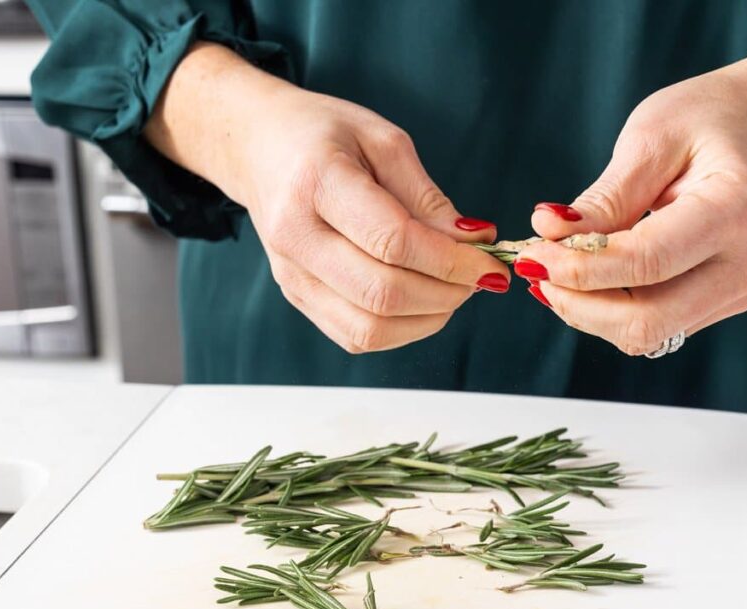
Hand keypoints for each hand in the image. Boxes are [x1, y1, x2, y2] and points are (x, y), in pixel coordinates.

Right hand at [147, 44, 508, 353]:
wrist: (256, 147)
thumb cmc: (323, 134)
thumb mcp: (381, 140)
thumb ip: (427, 196)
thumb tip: (472, 243)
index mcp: (317, 183)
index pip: (393, 241)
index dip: (452, 260)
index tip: (489, 260)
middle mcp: (296, 237)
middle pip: (382, 294)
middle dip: (448, 294)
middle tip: (480, 278)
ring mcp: (291, 274)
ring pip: (370, 329)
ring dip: (428, 318)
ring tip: (455, 290)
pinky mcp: (296, 296)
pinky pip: (355, 336)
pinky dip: (401, 329)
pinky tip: (423, 301)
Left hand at [513, 16, 746, 355]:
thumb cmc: (701, 123)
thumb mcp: (649, 139)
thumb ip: (604, 198)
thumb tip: (547, 233)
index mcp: (736, 209)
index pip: (648, 262)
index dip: (581, 267)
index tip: (531, 255)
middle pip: (647, 319)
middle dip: (577, 302)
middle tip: (534, 268)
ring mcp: (737, 291)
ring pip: (646, 333)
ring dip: (586, 309)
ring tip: (554, 267)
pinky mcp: (721, 305)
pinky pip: (653, 326)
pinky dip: (606, 308)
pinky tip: (586, 275)